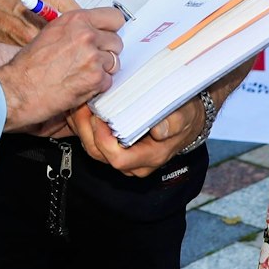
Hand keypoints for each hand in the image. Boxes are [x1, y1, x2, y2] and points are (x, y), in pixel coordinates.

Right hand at [0, 6, 125, 132]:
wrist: (19, 88)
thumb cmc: (29, 65)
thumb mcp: (52, 33)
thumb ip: (76, 29)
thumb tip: (94, 31)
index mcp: (76, 20)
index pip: (114, 17)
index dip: (112, 29)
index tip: (109, 35)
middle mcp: (86, 35)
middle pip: (117, 41)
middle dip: (107, 52)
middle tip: (92, 59)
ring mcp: (92, 57)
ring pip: (115, 63)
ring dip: (103, 70)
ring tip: (82, 73)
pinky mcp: (95, 78)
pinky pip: (108, 81)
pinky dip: (97, 86)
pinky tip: (80, 85)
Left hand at [69, 95, 204, 177]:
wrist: (187, 121)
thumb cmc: (184, 117)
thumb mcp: (184, 116)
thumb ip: (174, 123)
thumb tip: (160, 131)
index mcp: (150, 157)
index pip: (118, 159)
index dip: (104, 141)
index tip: (99, 118)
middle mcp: (135, 163)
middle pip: (100, 156)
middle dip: (87, 131)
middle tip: (84, 106)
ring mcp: (125, 157)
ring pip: (94, 150)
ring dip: (83, 128)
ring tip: (81, 105)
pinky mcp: (117, 148)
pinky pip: (95, 143)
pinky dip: (86, 127)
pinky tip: (84, 110)